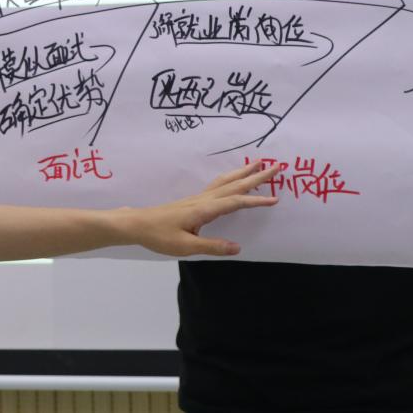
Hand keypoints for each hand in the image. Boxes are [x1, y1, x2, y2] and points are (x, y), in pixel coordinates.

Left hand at [129, 161, 282, 256]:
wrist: (137, 224)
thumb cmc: (159, 236)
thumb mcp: (186, 247)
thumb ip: (213, 247)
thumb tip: (238, 248)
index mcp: (204, 209)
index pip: (236, 202)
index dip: (256, 200)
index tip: (275, 199)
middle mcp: (203, 200)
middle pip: (234, 185)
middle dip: (256, 176)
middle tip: (276, 166)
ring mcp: (198, 198)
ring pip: (225, 182)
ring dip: (243, 173)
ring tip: (257, 164)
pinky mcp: (193, 201)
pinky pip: (217, 186)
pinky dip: (230, 179)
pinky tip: (232, 180)